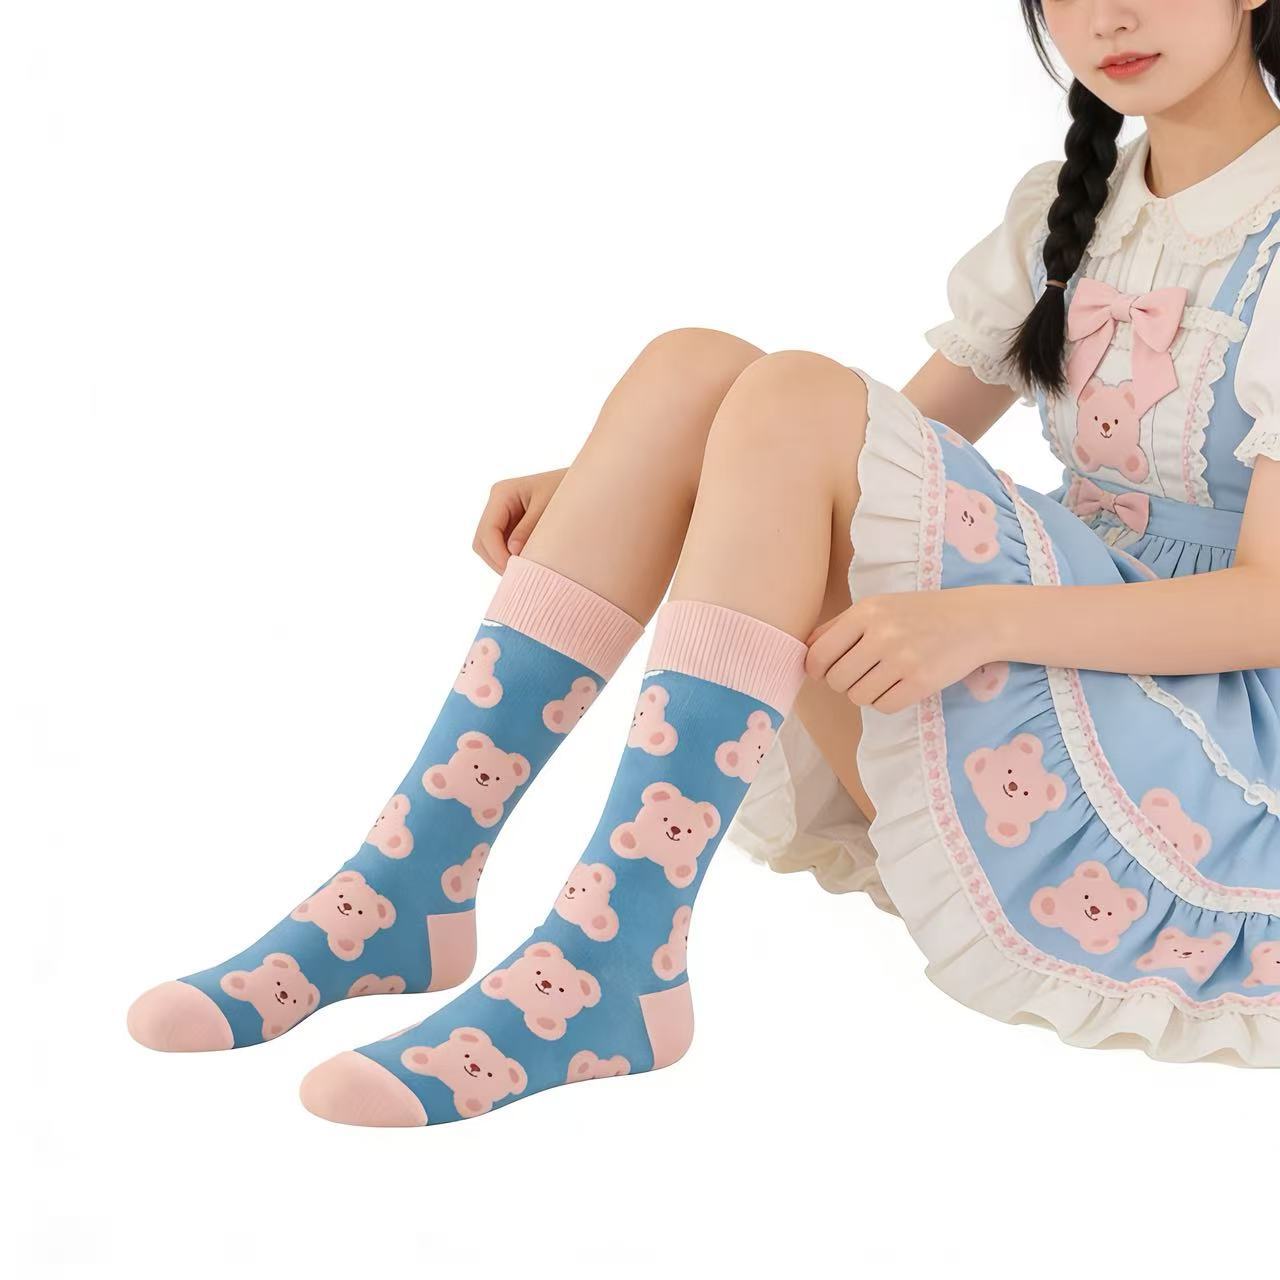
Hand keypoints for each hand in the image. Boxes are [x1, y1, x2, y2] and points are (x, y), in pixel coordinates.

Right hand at [472, 468, 567, 572]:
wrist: (581, 487)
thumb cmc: (566, 491)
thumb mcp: (548, 508)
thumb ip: (529, 529)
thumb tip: (513, 552)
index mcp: (503, 493)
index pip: (488, 530)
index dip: (497, 553)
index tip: (515, 570)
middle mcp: (497, 504)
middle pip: (482, 542)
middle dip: (497, 560)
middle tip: (520, 576)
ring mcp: (500, 516)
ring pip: (487, 548)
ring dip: (501, 562)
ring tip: (525, 571)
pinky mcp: (508, 527)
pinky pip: (499, 548)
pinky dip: (508, 559)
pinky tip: (526, 565)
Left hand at [804, 588, 999, 713]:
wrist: (975, 620)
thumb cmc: (920, 613)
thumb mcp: (878, 606)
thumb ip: (838, 626)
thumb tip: (803, 651)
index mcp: (865, 612)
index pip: (818, 654)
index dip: (815, 669)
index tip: (824, 671)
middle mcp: (881, 634)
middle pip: (836, 680)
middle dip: (842, 682)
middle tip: (860, 673)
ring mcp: (902, 660)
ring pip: (857, 697)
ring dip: (864, 693)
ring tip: (882, 678)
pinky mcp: (921, 682)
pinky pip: (883, 706)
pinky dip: (885, 702)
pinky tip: (898, 686)